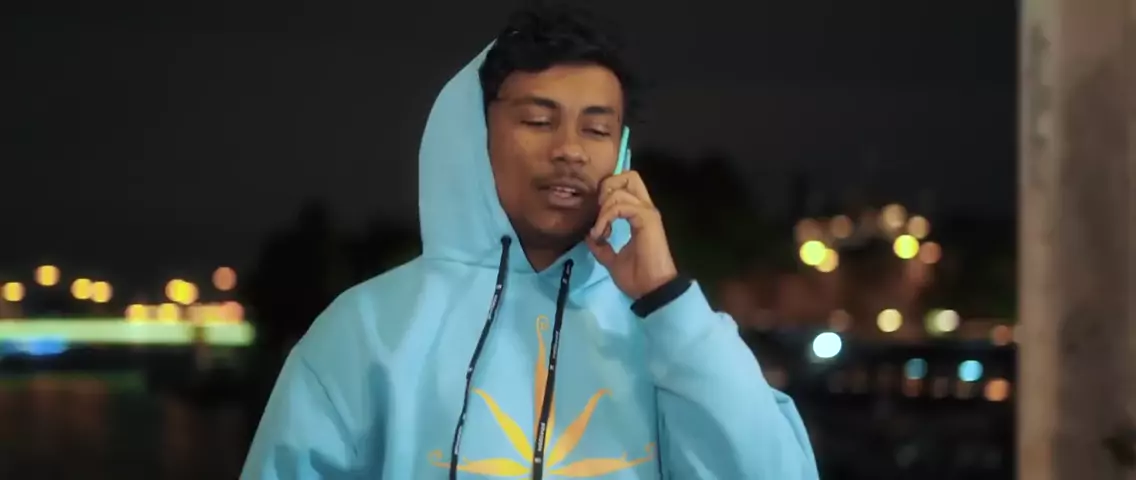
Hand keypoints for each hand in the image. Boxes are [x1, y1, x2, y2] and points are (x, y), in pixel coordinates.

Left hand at [586, 171, 678, 299]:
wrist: (652, 291)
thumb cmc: (637, 277)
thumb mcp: (611, 259)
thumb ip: (601, 246)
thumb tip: (588, 235)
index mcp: (639, 215)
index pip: (625, 186)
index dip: (606, 193)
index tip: (597, 219)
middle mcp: (645, 208)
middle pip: (629, 176)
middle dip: (607, 187)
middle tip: (599, 211)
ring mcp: (647, 212)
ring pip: (621, 189)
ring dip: (603, 208)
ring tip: (600, 230)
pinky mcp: (647, 219)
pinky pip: (621, 206)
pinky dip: (606, 217)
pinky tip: (603, 234)